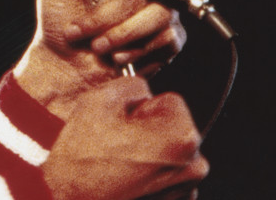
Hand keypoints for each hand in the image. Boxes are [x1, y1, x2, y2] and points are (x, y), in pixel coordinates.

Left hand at [15, 0, 185, 113]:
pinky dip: (135, 51)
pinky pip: (165, 40)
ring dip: (119, 35)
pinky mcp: (167, 38)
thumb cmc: (59, 12)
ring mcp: (161, 10)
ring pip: (159, 17)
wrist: (64, 60)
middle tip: (82, 27)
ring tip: (95, 43)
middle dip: (112, 14)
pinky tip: (116, 55)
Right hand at [42, 77, 208, 199]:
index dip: (141, 109)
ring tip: (117, 166)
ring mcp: (185, 191)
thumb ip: (131, 86)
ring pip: (169, 155)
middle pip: (172, 129)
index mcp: (182, 137)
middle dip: (149, 131)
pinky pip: (165, 179)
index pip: (170, 101)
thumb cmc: (82, 162)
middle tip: (116, 145)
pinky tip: (123, 182)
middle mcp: (193, 167)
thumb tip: (143, 92)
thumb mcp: (97, 102)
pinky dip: (148, 178)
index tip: (122, 126)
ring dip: (149, 155)